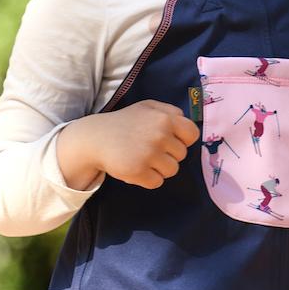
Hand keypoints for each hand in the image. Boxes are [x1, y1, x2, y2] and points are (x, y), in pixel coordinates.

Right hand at [58, 101, 199, 189]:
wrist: (95, 138)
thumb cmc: (125, 122)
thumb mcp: (147, 107)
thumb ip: (170, 111)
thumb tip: (186, 122)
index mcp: (165, 119)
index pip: (192, 134)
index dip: (183, 140)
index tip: (171, 141)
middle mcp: (160, 135)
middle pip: (181, 155)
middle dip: (168, 154)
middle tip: (150, 149)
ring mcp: (149, 154)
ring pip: (172, 170)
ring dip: (160, 168)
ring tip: (144, 159)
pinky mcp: (138, 171)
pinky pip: (157, 182)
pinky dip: (148, 179)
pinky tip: (136, 168)